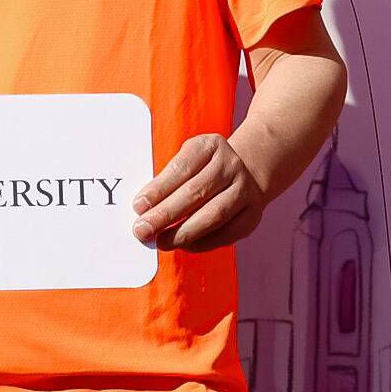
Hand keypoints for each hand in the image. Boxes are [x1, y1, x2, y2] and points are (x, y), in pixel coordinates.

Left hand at [132, 133, 267, 250]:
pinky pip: (227, 233)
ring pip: (213, 214)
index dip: (159, 189)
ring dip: (184, 232)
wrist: (247, 172)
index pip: (182, 168)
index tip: (138, 206)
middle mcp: (231, 165)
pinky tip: (184, 245)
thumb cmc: (203, 169)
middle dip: (166, 214)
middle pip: (196, 192)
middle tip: (142, 230)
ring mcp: (245, 189)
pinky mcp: (252, 214)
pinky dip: (203, 242)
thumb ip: (168, 180)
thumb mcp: (188, 160)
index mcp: (210, 146)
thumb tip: (144, 211)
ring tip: (161, 242)